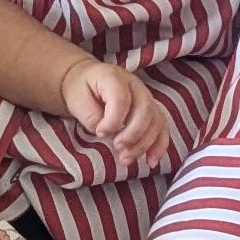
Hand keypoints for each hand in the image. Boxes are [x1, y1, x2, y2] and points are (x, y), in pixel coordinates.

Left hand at [60, 56, 174, 169]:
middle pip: (145, 109)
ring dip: (144, 143)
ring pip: (155, 120)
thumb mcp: (78, 100)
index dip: (113, 120)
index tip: (100, 133)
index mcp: (114, 78)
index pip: (121, 99)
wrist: (88, 80)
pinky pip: (162, 127)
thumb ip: (92, 116)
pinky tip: (150, 161)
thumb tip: (109, 134)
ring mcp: (146, 97)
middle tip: (117, 147)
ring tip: (125, 158)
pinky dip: (159, 146)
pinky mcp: (150, 110)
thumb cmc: (81, 89)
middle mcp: (135, 86)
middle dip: (133, 133)